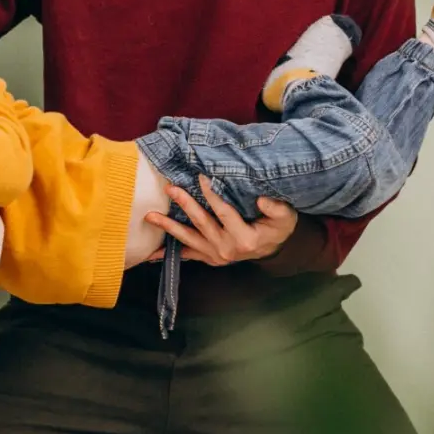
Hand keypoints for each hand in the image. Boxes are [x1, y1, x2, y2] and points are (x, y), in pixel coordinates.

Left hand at [144, 175, 296, 265]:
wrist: (272, 247)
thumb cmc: (277, 228)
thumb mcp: (285, 218)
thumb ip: (276, 208)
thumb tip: (261, 198)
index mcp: (245, 239)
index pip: (225, 212)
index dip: (212, 194)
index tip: (200, 176)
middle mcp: (227, 249)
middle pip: (202, 223)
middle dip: (185, 204)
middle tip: (170, 188)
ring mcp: (215, 255)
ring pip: (188, 239)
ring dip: (168, 227)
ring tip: (150, 216)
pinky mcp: (208, 257)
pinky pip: (186, 255)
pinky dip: (167, 254)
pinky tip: (149, 253)